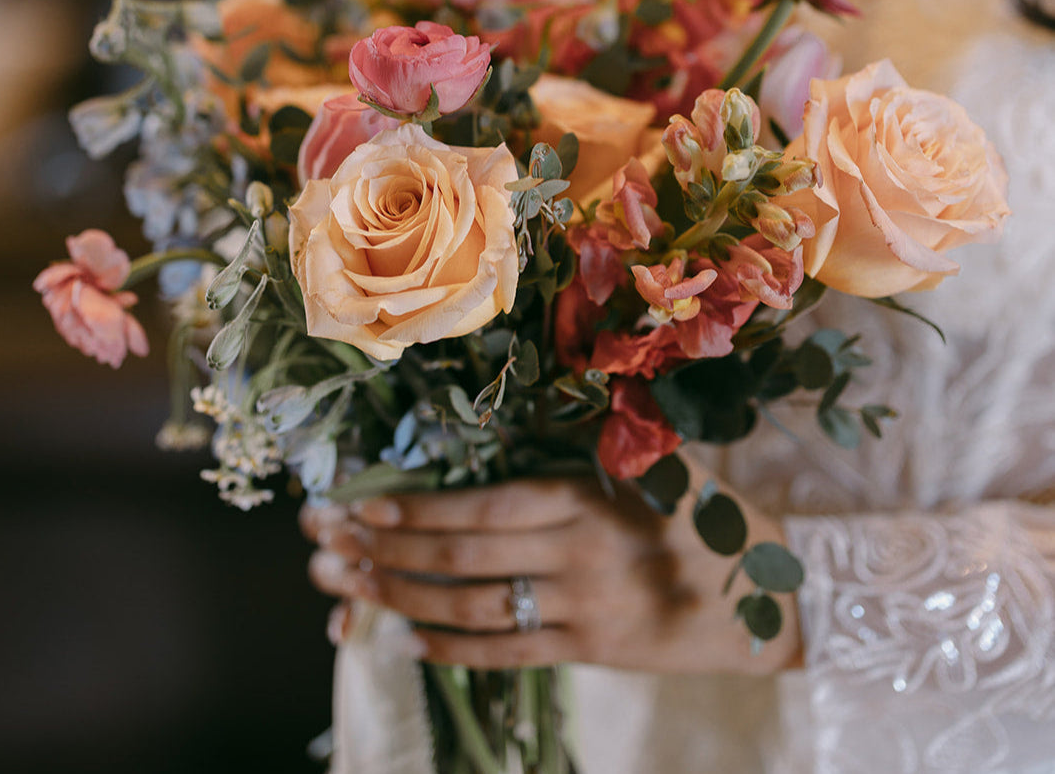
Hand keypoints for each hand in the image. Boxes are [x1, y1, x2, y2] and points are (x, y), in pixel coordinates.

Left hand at [301, 470, 800, 673]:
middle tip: (323, 552)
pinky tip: (407, 644)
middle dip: (382, 554)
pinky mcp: (594, 651)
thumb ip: (580, 460)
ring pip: (473, 609)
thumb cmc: (706, 513)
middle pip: (459, 559)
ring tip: (344, 594)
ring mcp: (584, 608)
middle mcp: (577, 553)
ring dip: (401, 601)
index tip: (356, 507)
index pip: (479, 508)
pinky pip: (511, 654)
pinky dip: (454, 650)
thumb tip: (497, 446)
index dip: (411, 511)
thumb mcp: (649, 468)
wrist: (777, 590)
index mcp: (585, 496)